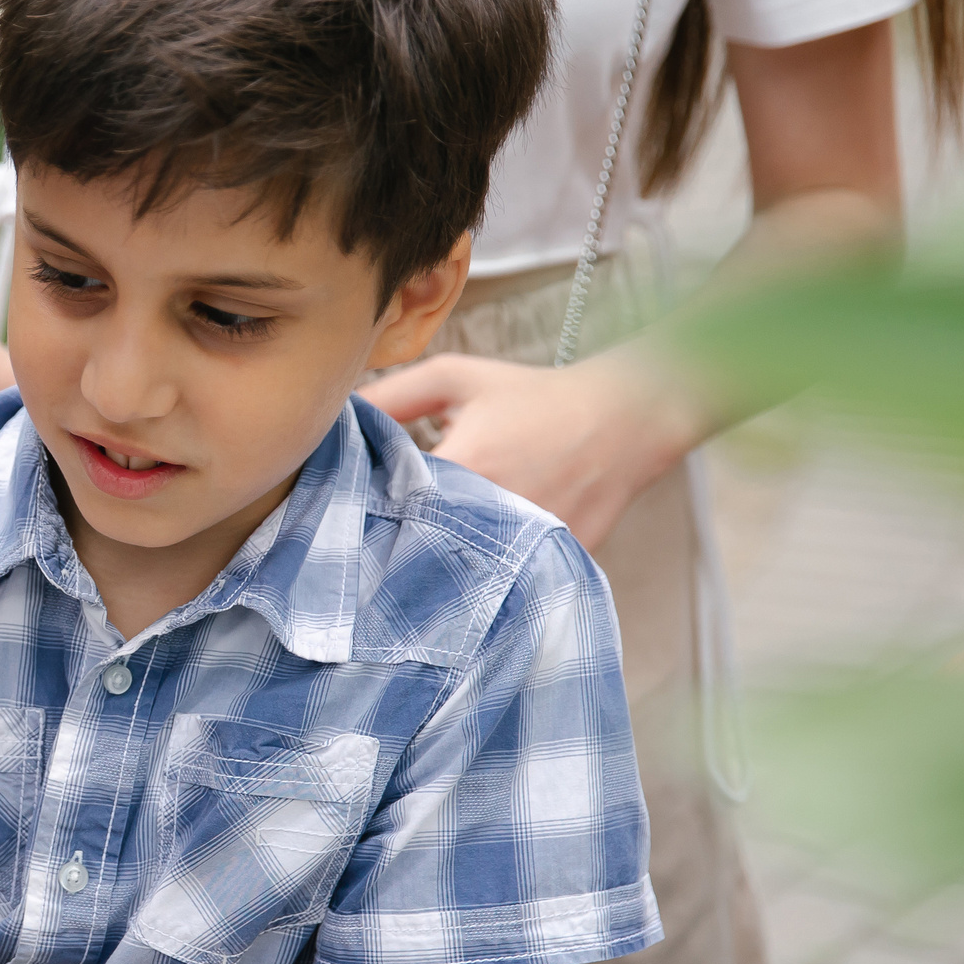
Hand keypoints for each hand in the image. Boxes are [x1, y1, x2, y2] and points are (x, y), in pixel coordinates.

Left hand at [360, 350, 706, 549]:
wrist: (626, 420)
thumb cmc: (536, 397)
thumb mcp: (457, 378)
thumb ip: (392, 396)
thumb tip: (337, 419)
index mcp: (465, 465)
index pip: (391, 509)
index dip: (363, 521)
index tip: (341, 528)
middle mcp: (496, 511)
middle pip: (421, 552)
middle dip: (392, 557)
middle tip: (363, 566)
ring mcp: (529, 544)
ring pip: (461, 577)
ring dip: (435, 576)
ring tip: (408, 578)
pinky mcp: (553, 566)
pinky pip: (503, 586)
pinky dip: (482, 583)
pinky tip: (465, 577)